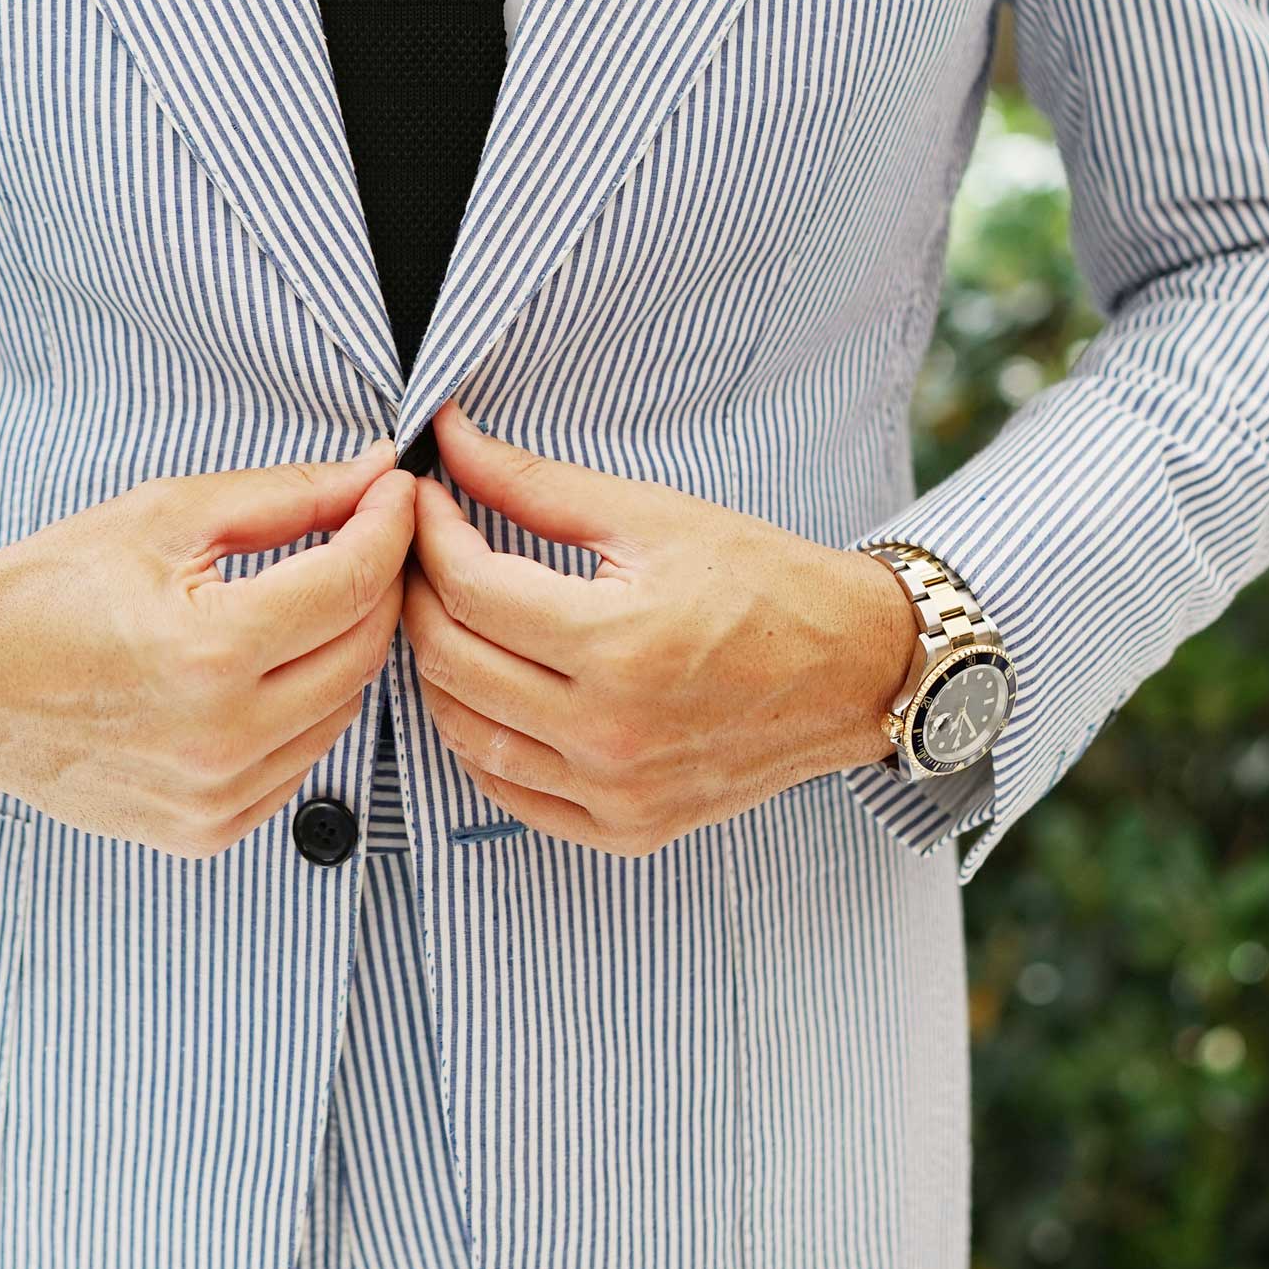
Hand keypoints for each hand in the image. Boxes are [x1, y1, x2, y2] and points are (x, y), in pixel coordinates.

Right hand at [0, 442, 415, 854]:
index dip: (388, 526)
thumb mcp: (165, 516)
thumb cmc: (49, 589)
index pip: (353, 584)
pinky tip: (266, 669)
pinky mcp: (205, 831)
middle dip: (377, 582)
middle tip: (361, 535)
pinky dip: (303, 710)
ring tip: (307, 599)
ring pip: (343, 711)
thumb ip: (285, 498)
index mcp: (209, 652)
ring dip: (342, 648)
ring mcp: (214, 797)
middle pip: (363, 650)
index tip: (393, 492)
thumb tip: (372, 476)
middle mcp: (220, 738)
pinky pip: (300, 763)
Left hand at [399, 399, 917, 853]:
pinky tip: (486, 688)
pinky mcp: (624, 829)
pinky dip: (477, 737)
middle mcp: (610, 732)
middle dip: (415, 593)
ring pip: (463, 731)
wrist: (853, 670)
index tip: (425, 499)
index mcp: (619, 645)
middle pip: (450, 661)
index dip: (429, 533)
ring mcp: (615, 792)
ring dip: (438, 666)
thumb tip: (446, 439)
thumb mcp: (652, 516)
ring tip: (449, 613)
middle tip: (422, 550)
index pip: (468, 589)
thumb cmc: (763, 582)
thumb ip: (535, 485)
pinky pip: (507, 790)